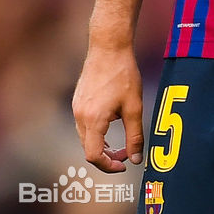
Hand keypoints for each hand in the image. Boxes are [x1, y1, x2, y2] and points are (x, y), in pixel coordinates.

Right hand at [72, 46, 143, 172]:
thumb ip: (135, 136)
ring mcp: (77, 107)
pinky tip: (112, 122)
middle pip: (89, 149)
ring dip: (102, 144)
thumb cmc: (123, 74)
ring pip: (86, 137)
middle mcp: (80, 116)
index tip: (124, 165)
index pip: (94, 156)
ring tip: (121, 141)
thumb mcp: (134, 107)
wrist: (109, 47)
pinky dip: (97, 132)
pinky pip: (84, 125)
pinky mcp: (78, 100)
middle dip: (108, 156)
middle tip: (127, 153)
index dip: (108, 166)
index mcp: (93, 120)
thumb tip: (136, 159)